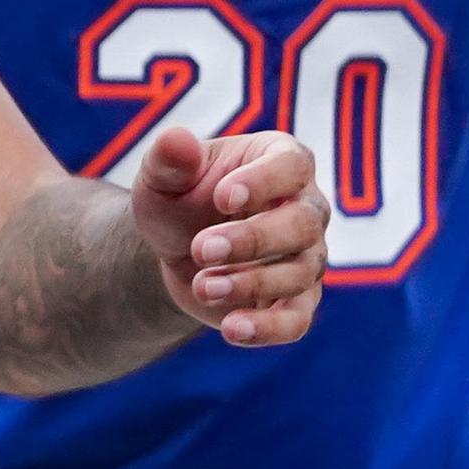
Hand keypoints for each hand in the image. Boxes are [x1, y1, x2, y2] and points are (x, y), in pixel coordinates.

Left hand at [128, 127, 327, 345]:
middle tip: (201, 249)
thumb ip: (168, 159)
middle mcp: (305, 209)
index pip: (293, 165)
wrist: (174, 250)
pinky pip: (297, 320)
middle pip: (302, 224)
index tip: (223, 197)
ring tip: (203, 286)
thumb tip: (177, 138)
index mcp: (280, 162)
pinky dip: (268, 328)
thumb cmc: (177, 200)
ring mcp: (306, 258)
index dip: (264, 181)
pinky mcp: (296, 301)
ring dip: (249, 283)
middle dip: (252, 240)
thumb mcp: (162, 178)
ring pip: (298, 274)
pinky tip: (232, 330)